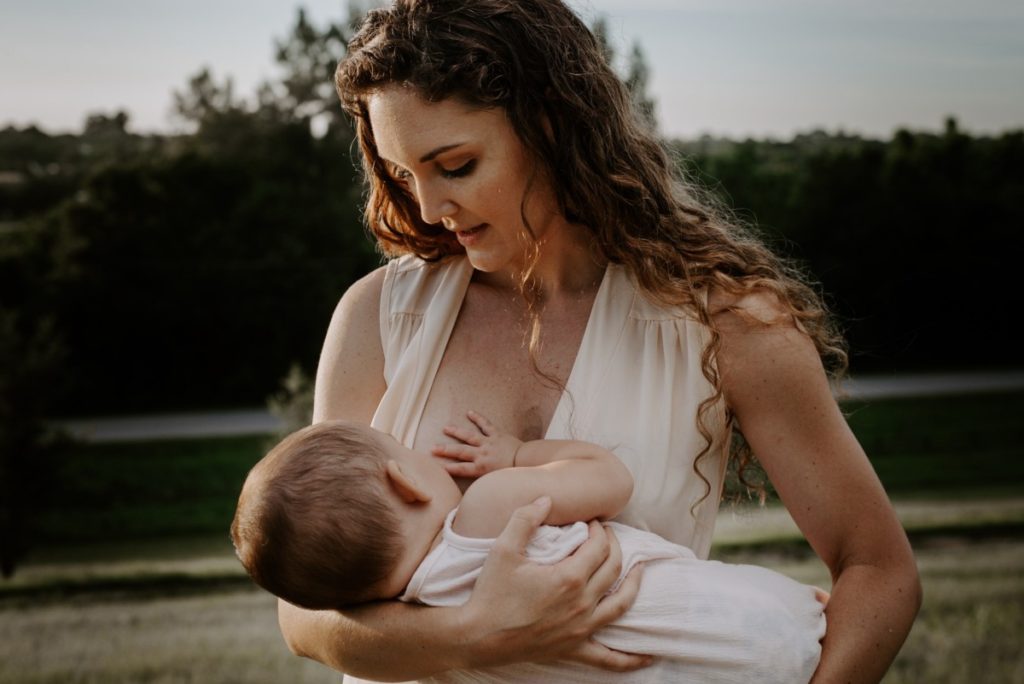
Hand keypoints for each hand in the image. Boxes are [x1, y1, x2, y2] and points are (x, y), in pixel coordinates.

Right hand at [432, 410, 522, 477]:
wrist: (528, 460)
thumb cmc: (512, 473)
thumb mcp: (495, 482)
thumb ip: (484, 485)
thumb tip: (474, 495)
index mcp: (481, 468)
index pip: (462, 469)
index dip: (450, 468)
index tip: (438, 467)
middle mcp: (482, 454)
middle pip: (460, 452)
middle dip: (445, 450)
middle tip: (432, 448)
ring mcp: (488, 443)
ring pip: (469, 436)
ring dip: (456, 432)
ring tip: (445, 428)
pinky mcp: (496, 434)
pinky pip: (485, 425)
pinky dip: (478, 418)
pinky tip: (469, 412)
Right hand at [460, 496, 650, 671]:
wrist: (478, 636)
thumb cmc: (490, 592)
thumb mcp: (503, 549)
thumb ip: (525, 518)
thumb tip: (547, 498)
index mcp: (568, 577)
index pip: (598, 546)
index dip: (599, 530)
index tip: (592, 522)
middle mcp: (581, 603)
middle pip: (613, 568)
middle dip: (614, 546)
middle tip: (606, 536)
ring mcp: (581, 628)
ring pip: (621, 604)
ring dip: (634, 585)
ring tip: (640, 571)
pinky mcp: (574, 648)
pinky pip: (610, 658)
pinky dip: (631, 658)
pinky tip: (647, 656)